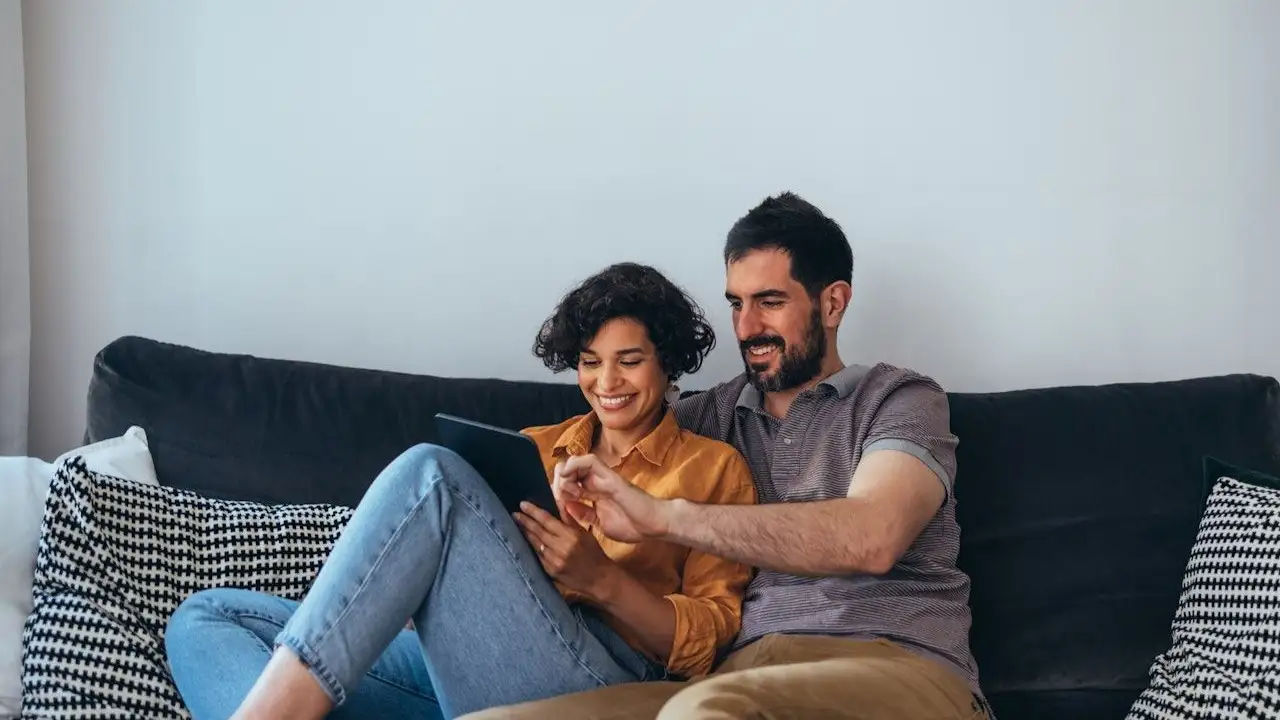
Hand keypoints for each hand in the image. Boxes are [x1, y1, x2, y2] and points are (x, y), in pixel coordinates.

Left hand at [514, 501, 617, 599]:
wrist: (598, 579)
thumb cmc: (593, 553)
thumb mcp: (585, 533)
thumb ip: (569, 518)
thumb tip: (559, 501)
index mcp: (571, 536)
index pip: (547, 520)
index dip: (533, 512)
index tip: (522, 504)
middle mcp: (560, 548)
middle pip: (538, 531)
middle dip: (524, 521)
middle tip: (514, 514)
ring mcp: (554, 561)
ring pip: (535, 543)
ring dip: (525, 533)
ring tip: (516, 525)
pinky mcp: (550, 571)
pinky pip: (537, 556)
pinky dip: (532, 547)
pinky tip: (526, 541)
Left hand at [554, 454, 669, 542]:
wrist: (654, 525)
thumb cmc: (632, 525)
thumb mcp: (600, 522)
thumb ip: (584, 514)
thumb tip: (566, 506)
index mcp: (593, 491)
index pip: (568, 481)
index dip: (557, 490)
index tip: (556, 505)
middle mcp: (596, 481)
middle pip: (567, 469)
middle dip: (557, 482)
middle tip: (558, 498)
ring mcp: (603, 477)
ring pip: (574, 461)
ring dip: (564, 474)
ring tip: (566, 492)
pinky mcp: (610, 476)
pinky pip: (589, 461)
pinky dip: (574, 467)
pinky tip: (571, 483)